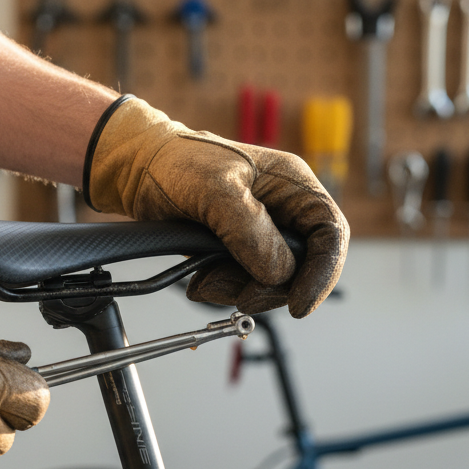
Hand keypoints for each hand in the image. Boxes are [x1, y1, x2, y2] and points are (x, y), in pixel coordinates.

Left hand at [85, 96, 348, 317]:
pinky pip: (245, 285)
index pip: (331, 234)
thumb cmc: (176, 162)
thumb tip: (279, 271)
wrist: (138, 171)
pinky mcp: (239, 253)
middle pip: (304, 268)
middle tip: (241, 298)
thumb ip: (251, 230)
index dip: (322, 273)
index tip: (300, 306)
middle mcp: (285, 212)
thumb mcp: (215, 190)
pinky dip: (223, 290)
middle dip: (271, 288)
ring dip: (239, 291)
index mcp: (293, 186)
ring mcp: (262, 235)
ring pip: (272, 283)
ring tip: (206, 279)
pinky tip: (200, 278)